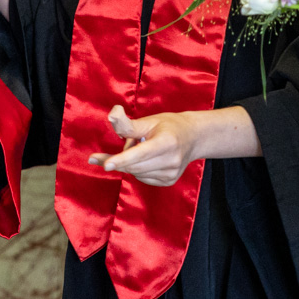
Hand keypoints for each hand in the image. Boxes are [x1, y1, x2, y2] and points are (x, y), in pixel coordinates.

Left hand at [88, 106, 203, 186]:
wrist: (193, 137)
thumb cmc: (168, 126)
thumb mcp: (150, 121)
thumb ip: (128, 123)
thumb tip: (111, 116)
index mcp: (167, 142)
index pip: (140, 153)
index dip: (121, 159)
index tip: (105, 165)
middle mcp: (171, 160)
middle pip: (134, 166)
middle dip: (119, 159)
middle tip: (118, 146)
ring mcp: (171, 173)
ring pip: (136, 173)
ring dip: (130, 162)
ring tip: (144, 148)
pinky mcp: (169, 181)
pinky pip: (142, 178)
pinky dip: (138, 168)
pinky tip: (147, 159)